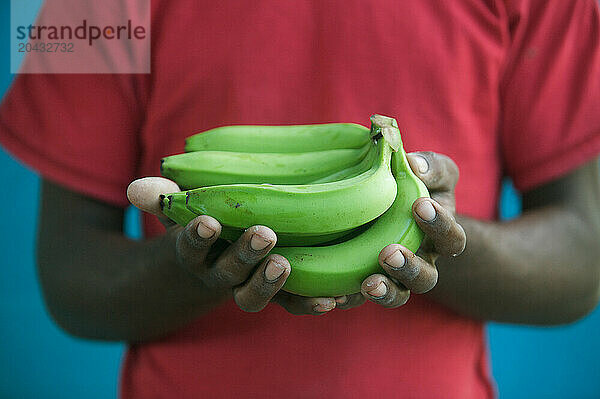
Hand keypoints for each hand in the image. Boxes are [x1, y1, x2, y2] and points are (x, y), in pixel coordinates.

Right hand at [128, 177, 338, 314]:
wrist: (203, 271)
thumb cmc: (198, 228)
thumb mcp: (178, 212)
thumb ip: (162, 199)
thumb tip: (134, 188)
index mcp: (195, 255)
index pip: (190, 248)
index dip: (197, 238)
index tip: (207, 222)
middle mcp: (219, 277)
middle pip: (228, 275)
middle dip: (244, 256)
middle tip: (264, 235)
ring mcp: (246, 286)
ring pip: (255, 295)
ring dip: (271, 283)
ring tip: (286, 264)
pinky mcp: (275, 293)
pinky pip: (290, 304)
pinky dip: (308, 303)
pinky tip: (330, 300)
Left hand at [360, 151, 465, 307]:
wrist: (395, 210)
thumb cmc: (419, 187)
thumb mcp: (433, 173)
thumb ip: (430, 167)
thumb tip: (414, 163)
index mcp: (440, 237)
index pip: (451, 238)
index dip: (439, 226)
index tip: (420, 206)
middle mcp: (422, 262)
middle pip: (426, 278)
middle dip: (409, 268)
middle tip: (389, 253)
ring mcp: (395, 278)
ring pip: (397, 295)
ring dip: (385, 291)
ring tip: (369, 284)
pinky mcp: (366, 283)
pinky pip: (359, 298)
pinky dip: (348, 298)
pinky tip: (334, 294)